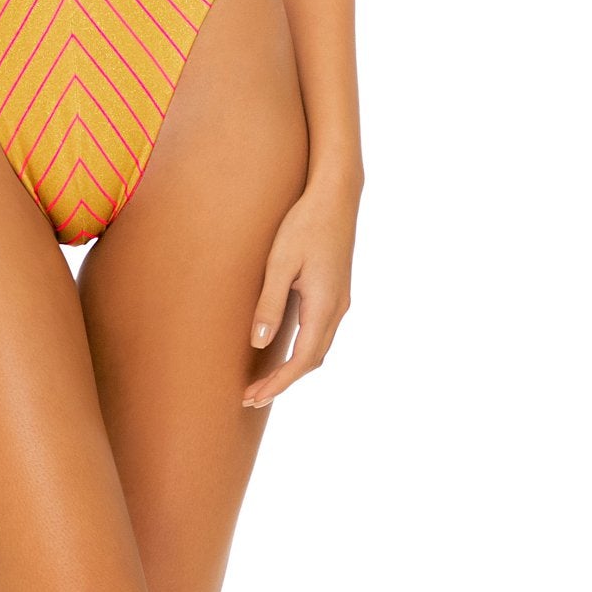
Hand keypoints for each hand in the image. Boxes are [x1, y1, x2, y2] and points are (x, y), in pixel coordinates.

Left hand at [242, 172, 359, 409]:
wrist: (336, 195)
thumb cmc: (304, 224)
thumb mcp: (280, 262)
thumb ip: (270, 303)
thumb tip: (260, 343)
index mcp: (325, 306)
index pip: (302, 361)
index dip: (278, 383)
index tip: (253, 396)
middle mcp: (337, 308)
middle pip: (312, 360)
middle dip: (283, 381)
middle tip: (251, 396)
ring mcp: (340, 301)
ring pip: (318, 348)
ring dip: (293, 368)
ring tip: (264, 379)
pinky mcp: (336, 291)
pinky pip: (320, 332)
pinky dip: (302, 350)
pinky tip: (283, 348)